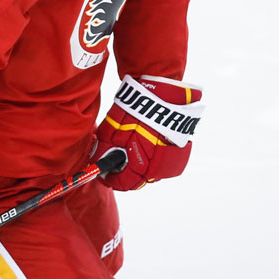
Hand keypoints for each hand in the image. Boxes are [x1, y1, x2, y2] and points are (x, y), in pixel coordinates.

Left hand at [94, 75, 203, 190]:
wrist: (165, 93)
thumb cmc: (138, 110)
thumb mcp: (112, 131)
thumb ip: (104, 151)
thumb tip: (96, 162)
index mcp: (142, 167)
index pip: (123, 184)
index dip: (111, 179)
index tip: (105, 172)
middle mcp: (160, 169)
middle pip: (138, 179)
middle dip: (125, 170)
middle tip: (117, 155)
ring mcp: (173, 161)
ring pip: (151, 171)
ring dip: (140, 163)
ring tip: (132, 145)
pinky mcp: (181, 151)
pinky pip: (163, 160)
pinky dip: (154, 155)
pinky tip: (148, 140)